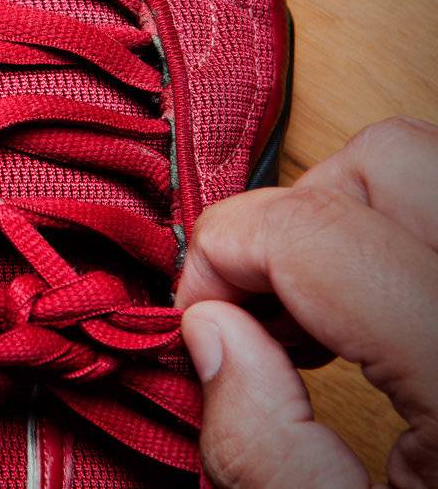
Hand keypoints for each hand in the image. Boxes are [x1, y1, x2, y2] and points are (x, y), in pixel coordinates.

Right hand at [176, 116, 437, 487]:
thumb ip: (266, 449)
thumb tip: (210, 331)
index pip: (315, 234)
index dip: (223, 256)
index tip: (199, 314)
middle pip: (387, 164)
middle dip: (294, 219)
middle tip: (262, 310)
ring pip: (433, 170)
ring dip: (351, 223)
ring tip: (324, 318)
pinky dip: (402, 247)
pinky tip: (383, 327)